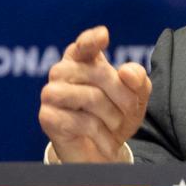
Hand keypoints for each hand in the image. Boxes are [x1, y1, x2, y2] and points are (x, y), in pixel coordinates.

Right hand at [39, 26, 148, 162]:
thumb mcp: (136, 97)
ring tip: (116, 126)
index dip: (92, 40)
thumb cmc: (117, 115)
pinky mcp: (47, 117)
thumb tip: (126, 71)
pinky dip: (102, 135)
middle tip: (130, 113)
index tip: (103, 35)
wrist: (102, 150)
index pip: (84, 45)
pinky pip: (82, 122)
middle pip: (101, 74)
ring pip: (91, 98)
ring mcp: (51, 93)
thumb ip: (138, 80)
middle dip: (125, 97)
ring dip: (113, 116)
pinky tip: (106, 142)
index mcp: (83, 59)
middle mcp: (62, 71)